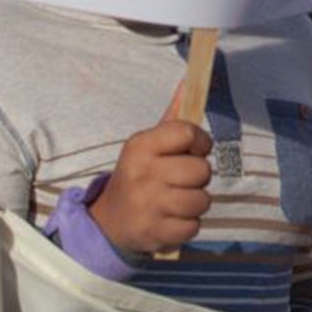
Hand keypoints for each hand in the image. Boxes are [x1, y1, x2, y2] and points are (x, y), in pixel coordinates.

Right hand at [88, 88, 213, 256]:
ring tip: (175, 200)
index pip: (188, 133)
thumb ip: (173, 117)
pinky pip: (193, 226)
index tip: (192, 149)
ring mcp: (147, 205)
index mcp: (141, 146)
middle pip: (201, 170)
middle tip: (179, 180)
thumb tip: (190, 79)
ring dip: (195, 202)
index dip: (199, 142)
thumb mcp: (149, 145)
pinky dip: (187, 224)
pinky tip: (170, 219)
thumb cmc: (140, 175)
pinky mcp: (153, 232)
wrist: (109, 221)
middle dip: (197, 176)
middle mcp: (142, 173)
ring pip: (202, 200)